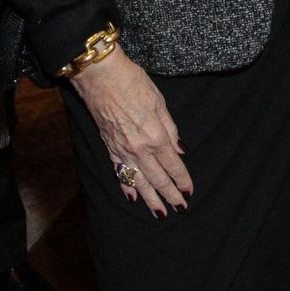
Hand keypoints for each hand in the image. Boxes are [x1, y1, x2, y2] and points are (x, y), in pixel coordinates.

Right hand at [70, 47, 191, 215]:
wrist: (100, 77)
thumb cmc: (132, 82)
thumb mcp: (159, 101)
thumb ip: (170, 128)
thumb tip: (180, 150)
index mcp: (155, 136)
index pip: (172, 165)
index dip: (182, 179)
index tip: (189, 191)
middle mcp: (138, 149)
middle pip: (157, 178)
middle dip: (170, 195)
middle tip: (180, 208)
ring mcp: (122, 151)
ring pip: (138, 182)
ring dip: (150, 199)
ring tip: (160, 214)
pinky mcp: (109, 148)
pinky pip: (119, 173)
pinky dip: (126, 186)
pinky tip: (132, 198)